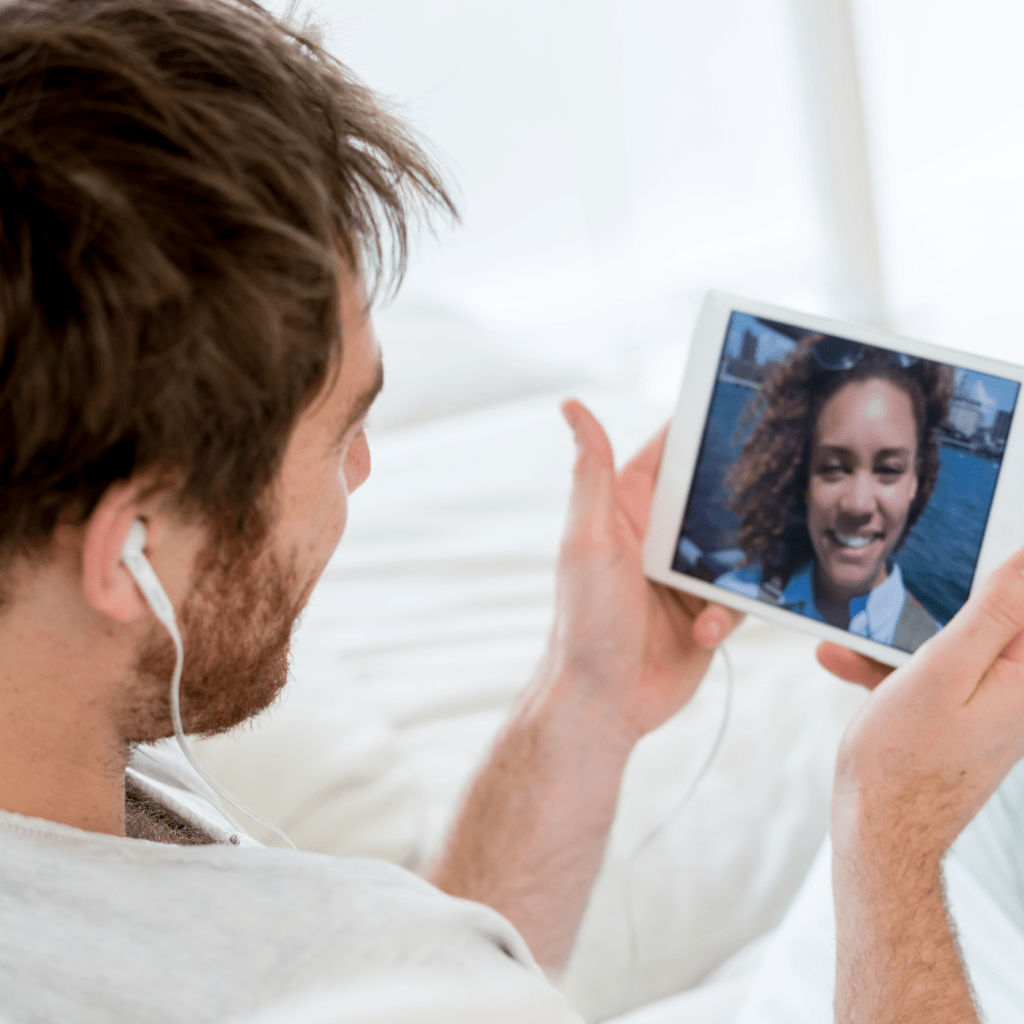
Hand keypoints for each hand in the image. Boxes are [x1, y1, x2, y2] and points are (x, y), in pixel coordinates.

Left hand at [538, 399, 740, 749]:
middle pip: (714, 497)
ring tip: (730, 578)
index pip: (668, 452)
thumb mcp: (589, 540)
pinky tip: (705, 630)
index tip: (743, 401)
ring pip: (738, 546)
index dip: (701, 426)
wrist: (604, 701)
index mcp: (626, 509)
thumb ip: (591, 473)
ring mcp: (685, 574)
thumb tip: (571, 405)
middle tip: (783, 480)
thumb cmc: (585, 620)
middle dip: (743, 493)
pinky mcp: (708, 611)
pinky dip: (729, 612)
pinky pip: (742, 596)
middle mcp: (658, 537)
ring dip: (743, 562)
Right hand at [825, 548, 1023, 865]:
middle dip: (942, 607)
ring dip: (903, 639)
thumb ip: (993, 613)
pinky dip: (893, 668)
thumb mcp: (942, 670)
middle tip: (900, 618)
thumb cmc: (904, 757)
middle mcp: (1018, 690)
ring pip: (955, 646)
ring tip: (853, 642)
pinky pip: (933, 676)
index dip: (1004, 573)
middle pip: (995, 619)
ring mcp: (990, 706)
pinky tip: (845, 662)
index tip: (971, 556)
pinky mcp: (962, 717)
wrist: (880, 831)